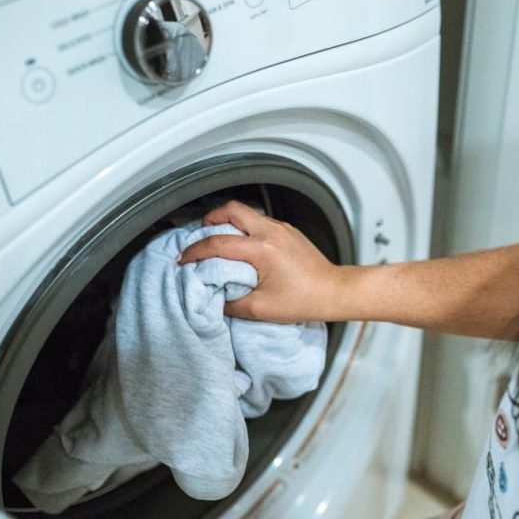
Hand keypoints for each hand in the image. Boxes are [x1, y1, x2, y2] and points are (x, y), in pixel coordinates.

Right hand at [178, 200, 342, 321]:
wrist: (334, 292)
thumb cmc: (304, 301)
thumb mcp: (260, 309)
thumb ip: (231, 303)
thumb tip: (214, 296)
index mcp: (262, 250)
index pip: (218, 243)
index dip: (195, 251)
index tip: (184, 259)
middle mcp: (271, 232)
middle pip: (231, 209)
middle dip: (209, 220)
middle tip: (200, 236)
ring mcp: (282, 229)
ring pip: (247, 213)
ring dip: (228, 223)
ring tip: (219, 240)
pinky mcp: (289, 231)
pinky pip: (260, 222)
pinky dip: (245, 229)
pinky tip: (243, 247)